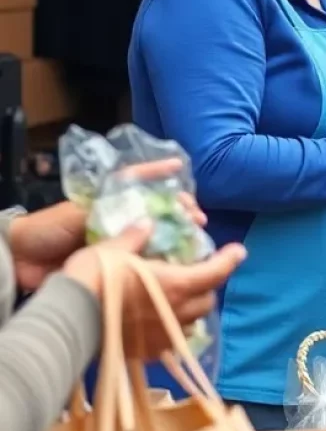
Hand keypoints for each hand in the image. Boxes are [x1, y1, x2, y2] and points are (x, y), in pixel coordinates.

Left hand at [9, 175, 205, 292]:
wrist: (22, 263)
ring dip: (176, 235)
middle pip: (156, 208)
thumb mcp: (79, 214)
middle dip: (179, 210)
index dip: (159, 171)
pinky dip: (162, 259)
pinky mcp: (117, 262)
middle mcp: (118, 216)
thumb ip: (111, 214)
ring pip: (155, 233)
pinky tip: (180, 261)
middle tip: (198, 218)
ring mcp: (118, 239)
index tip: (179, 167)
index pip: (138, 178)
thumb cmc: (48, 230)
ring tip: (195, 238)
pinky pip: (144, 257)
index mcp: (108, 199)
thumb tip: (150, 221)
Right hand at [62, 223, 245, 360]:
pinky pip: (171, 341)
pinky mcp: (147, 353)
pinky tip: (159, 319)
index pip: (215, 273)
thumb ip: (135, 236)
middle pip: (207, 300)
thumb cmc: (94, 279)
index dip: (229, 260)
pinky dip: (172, 328)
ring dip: (191, 307)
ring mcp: (163, 336)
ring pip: (192, 322)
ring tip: (179, 296)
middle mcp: (176, 313)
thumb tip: (148, 223)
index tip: (238, 251)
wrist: (66, 322)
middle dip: (208, 285)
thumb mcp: (114, 249)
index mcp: (176, 284)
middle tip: (198, 272)